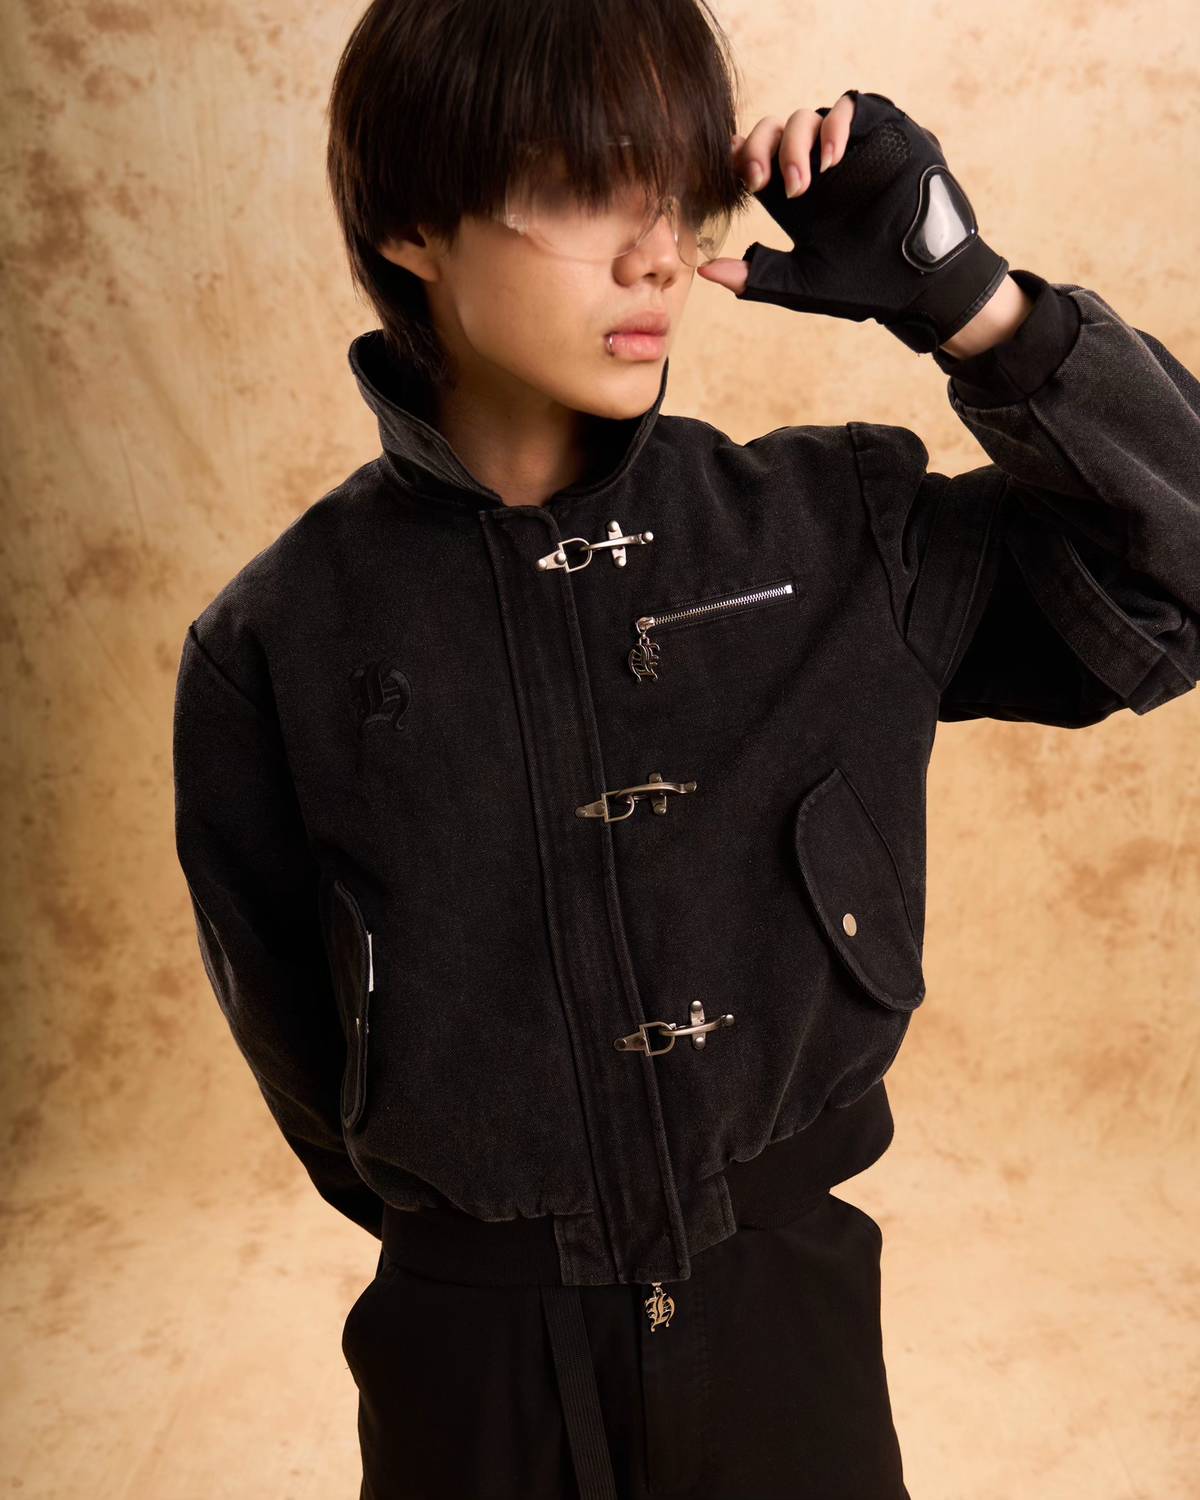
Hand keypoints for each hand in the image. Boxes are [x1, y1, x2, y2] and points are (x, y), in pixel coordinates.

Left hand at [697, 90, 1009, 354]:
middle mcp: (814, 168)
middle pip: (770, 131)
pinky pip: (848, 107)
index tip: (739, 186)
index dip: (739, 163)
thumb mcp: (801, 284)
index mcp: (792, 197)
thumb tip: (705, 271)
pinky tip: (830, 162)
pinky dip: (833, 127)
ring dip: (793, 145)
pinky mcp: (879, 134)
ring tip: (800, 186)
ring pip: (804, 117)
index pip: (752, 160)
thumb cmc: (863, 286)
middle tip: (759, 181)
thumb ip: (756, 277)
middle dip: (758, 150)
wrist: (920, 283)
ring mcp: (845, 149)